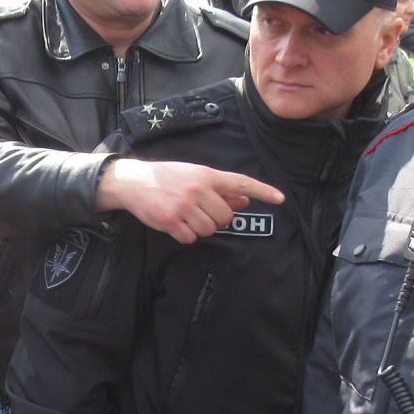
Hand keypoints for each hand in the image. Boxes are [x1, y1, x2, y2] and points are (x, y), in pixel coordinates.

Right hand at [96, 159, 283, 242]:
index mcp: (206, 175)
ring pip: (210, 229)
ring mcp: (184, 205)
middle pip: (226, 216)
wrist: (133, 181)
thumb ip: (219, 189)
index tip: (280, 198)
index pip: (240, 182)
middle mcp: (198, 189)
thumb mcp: (195, 176)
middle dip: (217, 219)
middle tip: (201, 212)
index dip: (262, 191)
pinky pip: (191, 238)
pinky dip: (186, 235)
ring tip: (186, 216)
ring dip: (201, 228)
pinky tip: (176, 223)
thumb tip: (243, 200)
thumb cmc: (167, 178)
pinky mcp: (171, 220)